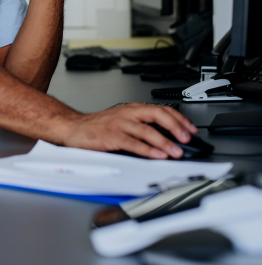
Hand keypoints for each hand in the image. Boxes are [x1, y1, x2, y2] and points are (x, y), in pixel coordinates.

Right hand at [60, 102, 197, 158]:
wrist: (73, 128)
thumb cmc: (98, 127)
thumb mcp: (123, 121)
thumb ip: (142, 127)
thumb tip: (166, 139)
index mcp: (133, 109)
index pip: (161, 109)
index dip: (179, 119)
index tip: (191, 129)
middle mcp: (128, 113)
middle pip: (157, 115)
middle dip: (176, 127)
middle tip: (187, 138)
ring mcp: (120, 124)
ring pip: (147, 130)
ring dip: (165, 141)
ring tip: (177, 151)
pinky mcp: (111, 136)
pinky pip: (133, 143)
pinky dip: (148, 150)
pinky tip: (157, 155)